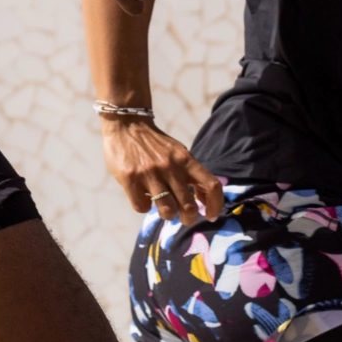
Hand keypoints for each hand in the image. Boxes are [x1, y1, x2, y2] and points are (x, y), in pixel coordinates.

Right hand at [103, 116, 223, 223]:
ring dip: (167, 215)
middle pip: (189, 207)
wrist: (126, 123)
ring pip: (167, 211)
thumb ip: (190, 174)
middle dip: (188, 218)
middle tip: (184, 218)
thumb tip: (202, 201)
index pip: (211, 186)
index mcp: (186, 160)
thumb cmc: (155, 145)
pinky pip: (142, 207)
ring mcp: (150, 173)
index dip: (215, 205)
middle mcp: (171, 166)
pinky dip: (143, 206)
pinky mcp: (130, 178)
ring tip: (163, 208)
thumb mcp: (178, 153)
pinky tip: (142, 196)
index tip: (211, 216)